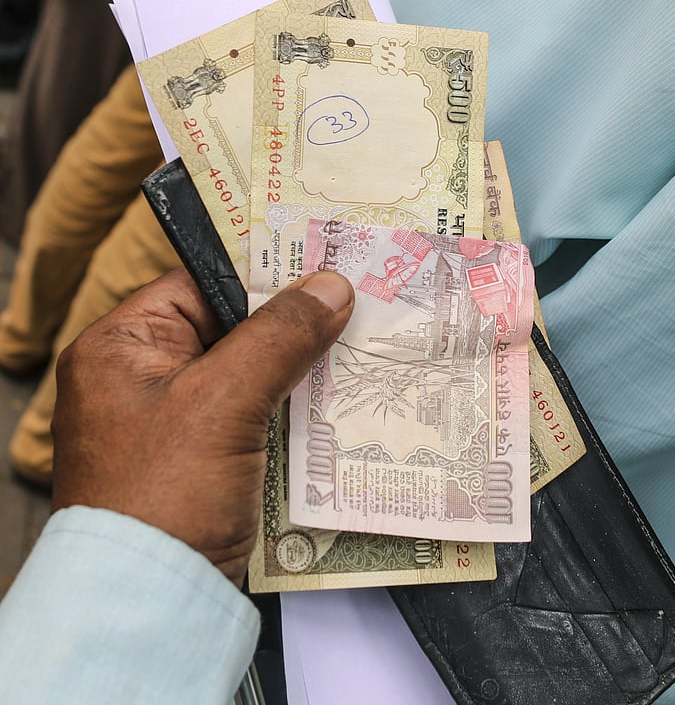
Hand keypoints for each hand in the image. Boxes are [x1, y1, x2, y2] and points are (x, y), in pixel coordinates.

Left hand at [51, 268, 353, 584]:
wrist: (152, 600)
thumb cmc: (165, 496)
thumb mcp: (222, 402)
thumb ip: (279, 336)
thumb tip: (332, 286)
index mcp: (121, 348)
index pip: (203, 285)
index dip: (266, 274)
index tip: (330, 263)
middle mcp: (144, 379)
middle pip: (235, 330)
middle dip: (297, 326)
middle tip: (360, 307)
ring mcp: (177, 424)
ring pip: (254, 375)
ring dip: (304, 372)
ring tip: (363, 353)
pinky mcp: (207, 462)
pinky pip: (260, 417)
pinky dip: (297, 412)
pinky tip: (342, 405)